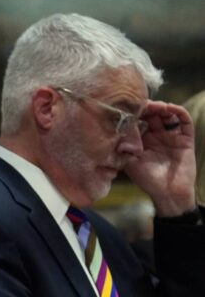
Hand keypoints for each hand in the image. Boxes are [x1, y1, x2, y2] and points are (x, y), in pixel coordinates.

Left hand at [125, 100, 195, 215]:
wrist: (168, 193)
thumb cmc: (147, 180)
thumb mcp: (130, 161)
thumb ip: (123, 147)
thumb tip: (110, 131)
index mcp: (141, 140)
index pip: (137, 120)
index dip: (133, 112)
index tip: (127, 107)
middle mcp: (156, 136)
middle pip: (152, 114)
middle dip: (147, 107)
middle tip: (142, 103)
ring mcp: (171, 136)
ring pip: (167, 114)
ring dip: (161, 107)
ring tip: (155, 106)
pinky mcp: (185, 139)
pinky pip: (184, 121)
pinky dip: (178, 112)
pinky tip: (169, 108)